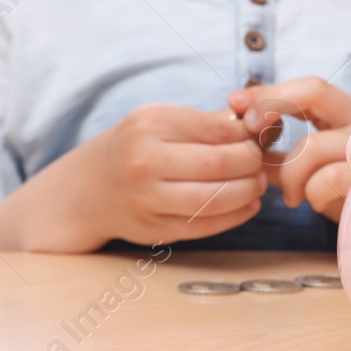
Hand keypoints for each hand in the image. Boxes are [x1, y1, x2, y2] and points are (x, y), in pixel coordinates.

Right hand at [13, 102, 266, 250]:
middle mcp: (144, 161)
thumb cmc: (134, 147)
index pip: (216, 129)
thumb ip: (204, 122)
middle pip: (219, 164)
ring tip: (257, 184)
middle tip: (263, 162)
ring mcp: (146, 199)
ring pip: (214, 199)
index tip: (260, 137)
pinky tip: (247, 205)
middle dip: (252, 163)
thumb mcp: (159, 120)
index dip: (248, 135)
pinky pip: (203, 226)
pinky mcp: (152, 229)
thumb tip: (257, 123)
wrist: (87, 189)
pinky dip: (234, 217)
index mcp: (150, 125)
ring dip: (247, 192)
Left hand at [229, 77, 350, 221]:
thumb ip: (272, 153)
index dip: (269, 91)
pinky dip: (311, 194)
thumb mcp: (302, 167)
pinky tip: (314, 203)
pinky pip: (326, 180)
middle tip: (248, 127)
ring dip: (289, 174)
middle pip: (315, 91)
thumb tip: (231, 143)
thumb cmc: (341, 192)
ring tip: (290, 196)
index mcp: (347, 114)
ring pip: (311, 145)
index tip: (234, 101)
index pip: (309, 87)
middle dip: (272, 103)